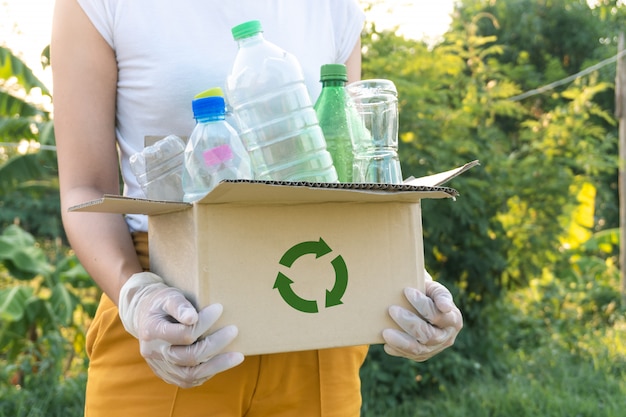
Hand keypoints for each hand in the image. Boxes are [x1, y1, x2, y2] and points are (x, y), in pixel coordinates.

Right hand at [118, 272, 243, 387]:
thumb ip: (179, 305)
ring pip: (189, 375)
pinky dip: (208, 372)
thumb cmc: (160, 302)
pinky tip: (223, 362)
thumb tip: (192, 318)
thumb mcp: (167, 296)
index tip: (219, 308)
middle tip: (234, 330)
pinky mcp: (167, 374)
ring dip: (216, 366)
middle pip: (188, 356)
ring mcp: (160, 366)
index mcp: (152, 331)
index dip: (204, 322)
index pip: (183, 334)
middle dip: (215, 344)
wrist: (143, 315)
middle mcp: (154, 352)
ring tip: (237, 356)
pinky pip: (189, 380)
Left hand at [383, 272, 462, 361]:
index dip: (421, 303)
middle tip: (392, 309)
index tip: (406, 290)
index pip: (437, 315)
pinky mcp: (422, 355)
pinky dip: (397, 349)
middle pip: (429, 335)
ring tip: (385, 332)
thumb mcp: (435, 290)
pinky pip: (409, 355)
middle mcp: (447, 337)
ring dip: (400, 341)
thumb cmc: (427, 294)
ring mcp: (435, 348)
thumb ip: (441, 295)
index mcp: (454, 319)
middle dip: (409, 322)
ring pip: (418, 350)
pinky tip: (386, 344)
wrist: (419, 307)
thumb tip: (444, 307)